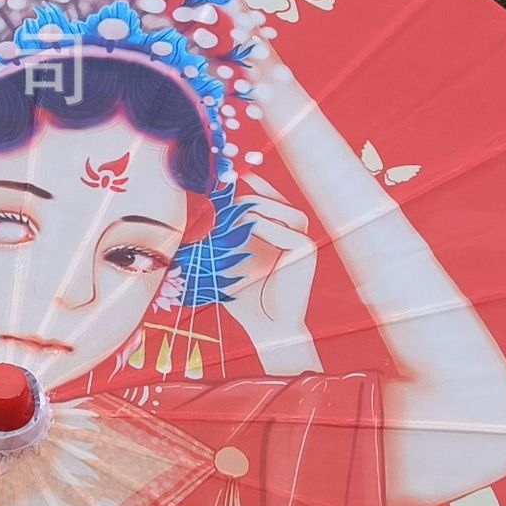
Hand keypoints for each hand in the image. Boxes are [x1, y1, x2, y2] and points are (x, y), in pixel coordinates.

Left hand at [228, 169, 320, 374]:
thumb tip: (198, 211)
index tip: (231, 174)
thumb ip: (219, 238)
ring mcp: (304, 242)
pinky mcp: (307, 252)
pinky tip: (246, 232)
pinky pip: (288, 230)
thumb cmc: (243, 300)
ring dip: (258, 210)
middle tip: (222, 203)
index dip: (253, 184)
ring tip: (234, 218)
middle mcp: (295, 235)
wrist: (267, 330)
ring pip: (286, 210)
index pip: (269, 199)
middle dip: (247, 200)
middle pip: (276, 202)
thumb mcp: (227, 263)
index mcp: (279, 235)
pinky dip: (266, 229)